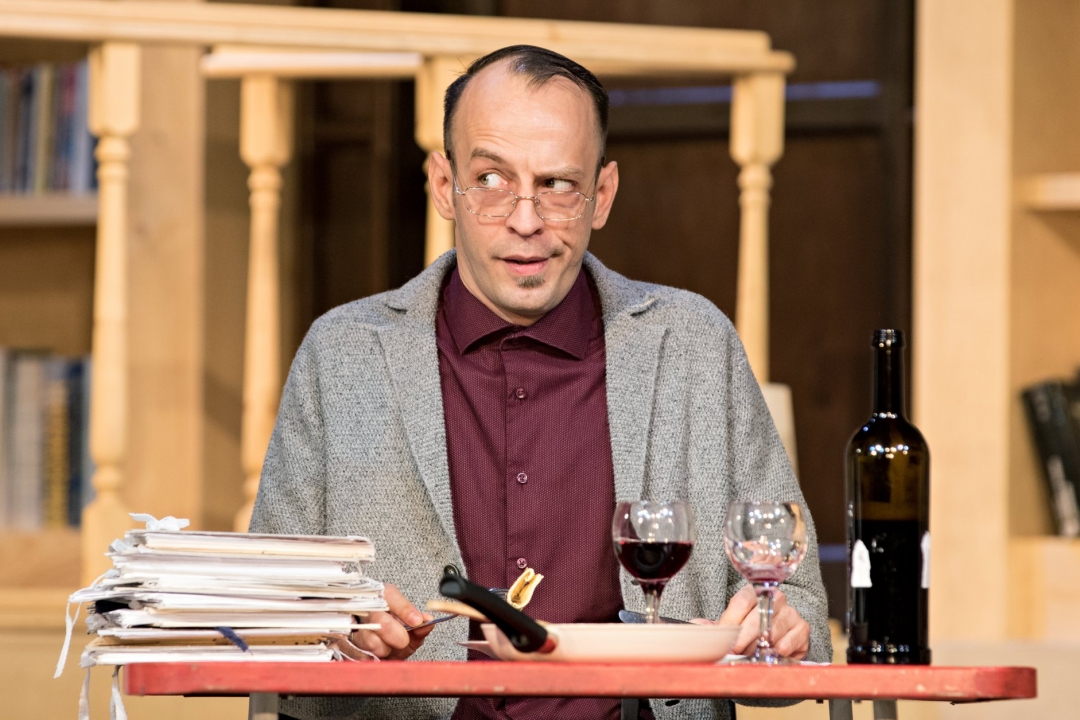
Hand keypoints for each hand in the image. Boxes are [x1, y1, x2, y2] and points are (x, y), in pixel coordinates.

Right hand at [349, 583, 435, 659]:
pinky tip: (376, 656)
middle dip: (398, 636)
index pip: (390, 595)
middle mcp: (364, 608)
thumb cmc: (394, 636)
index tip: (418, 622)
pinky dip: (372, 659)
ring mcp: (351, 626)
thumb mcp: (411, 630)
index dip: (405, 609)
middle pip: (380, 620)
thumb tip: (427, 620)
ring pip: (370, 641)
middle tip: (403, 642)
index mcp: (381, 596)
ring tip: (386, 649)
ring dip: (383, 650)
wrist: (375, 651)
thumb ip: (421, 625)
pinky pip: (360, 656)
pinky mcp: (343, 645)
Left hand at [691, 585, 809, 659]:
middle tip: (738, 650)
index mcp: (752, 592)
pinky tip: (773, 651)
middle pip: (756, 617)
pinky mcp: (802, 628)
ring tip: (754, 652)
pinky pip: (791, 640)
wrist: (776, 638)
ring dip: (761, 646)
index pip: (741, 601)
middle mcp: (773, 598)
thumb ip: (713, 626)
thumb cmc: (749, 629)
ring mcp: (789, 612)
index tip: (727, 639)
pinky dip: (780, 649)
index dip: (732, 622)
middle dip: (744, 638)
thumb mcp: (730, 626)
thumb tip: (697, 626)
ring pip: (773, 630)